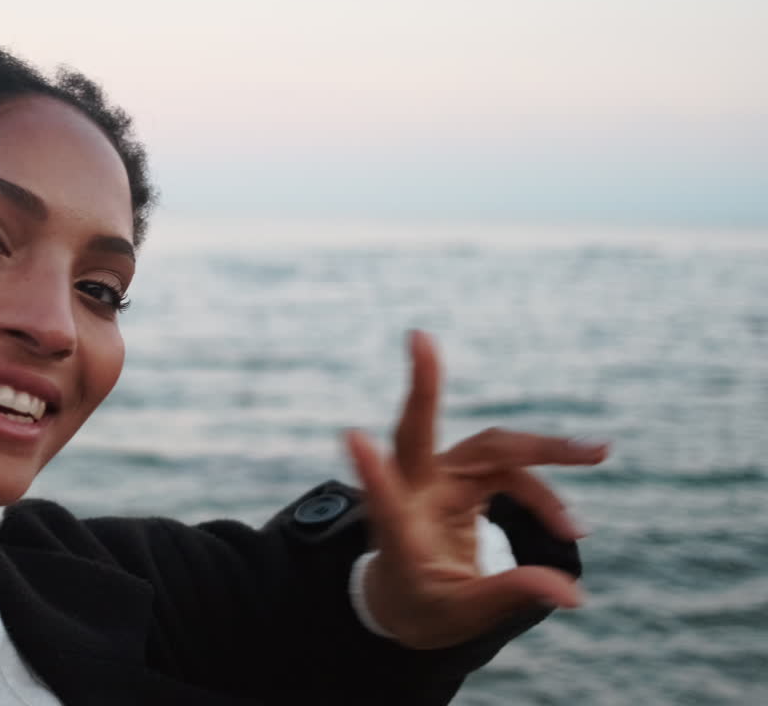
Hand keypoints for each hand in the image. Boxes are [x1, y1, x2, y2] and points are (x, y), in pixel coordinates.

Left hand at [345, 330, 607, 648]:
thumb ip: (509, 595)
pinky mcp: (461, 476)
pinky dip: (544, 492)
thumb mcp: (462, 613)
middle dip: (423, 387)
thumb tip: (571, 594)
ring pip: (489, 447)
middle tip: (419, 336)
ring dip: (541, 448)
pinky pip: (510, 469)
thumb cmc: (424, 607)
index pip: (382, 502)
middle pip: (416, 433)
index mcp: (397, 535)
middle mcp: (411, 495)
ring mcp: (435, 479)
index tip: (352, 435)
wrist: (407, 598)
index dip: (372, 472)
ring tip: (598, 452)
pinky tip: (570, 526)